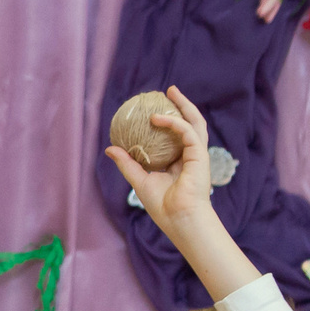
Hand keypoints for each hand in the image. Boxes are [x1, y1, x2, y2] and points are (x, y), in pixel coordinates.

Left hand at [107, 84, 218, 236]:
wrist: (179, 219)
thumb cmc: (162, 206)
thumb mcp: (140, 180)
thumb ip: (127, 164)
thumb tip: (110, 148)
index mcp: (179, 162)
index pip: (175, 136)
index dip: (168, 121)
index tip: (154, 109)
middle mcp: (190, 156)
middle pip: (189, 124)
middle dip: (181, 105)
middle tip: (168, 91)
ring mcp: (197, 154)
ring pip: (194, 122)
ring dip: (184, 105)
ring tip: (172, 92)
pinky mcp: (200, 154)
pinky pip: (187, 131)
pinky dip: (174, 122)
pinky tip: (157, 117)